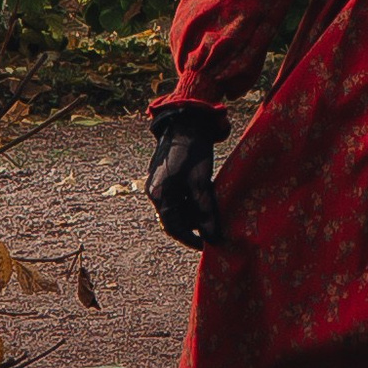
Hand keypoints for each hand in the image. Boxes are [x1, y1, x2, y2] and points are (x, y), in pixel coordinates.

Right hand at [147, 115, 222, 248]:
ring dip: (192, 211)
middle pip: (173, 218)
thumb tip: (213, 237)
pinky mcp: (163, 175)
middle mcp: (154, 191)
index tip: (207, 245)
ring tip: (210, 207)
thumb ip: (205, 212)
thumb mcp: (202, 184)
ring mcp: (157, 182)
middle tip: (212, 224)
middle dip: (193, 224)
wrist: (186, 122)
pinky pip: (175, 195)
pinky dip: (189, 199)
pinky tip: (204, 194)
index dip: (190, 239)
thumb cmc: (194, 153)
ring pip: (175, 207)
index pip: (173, 228)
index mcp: (159, 196)